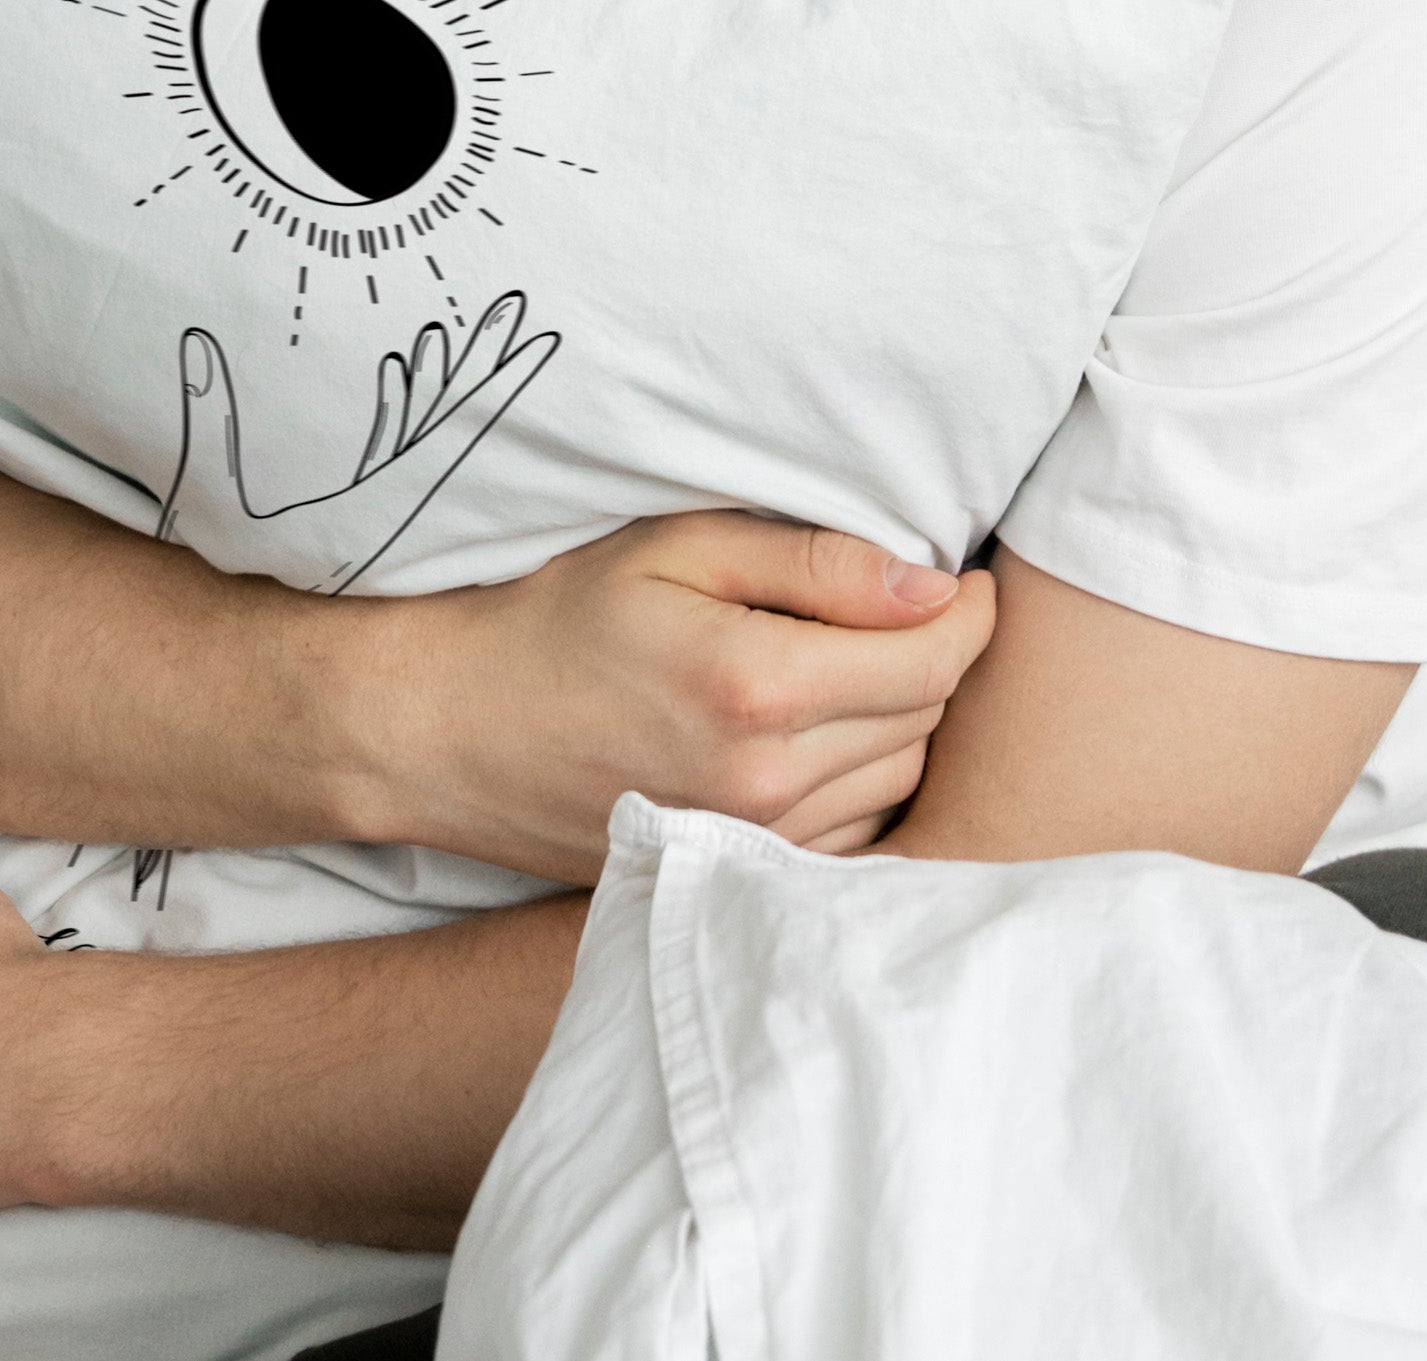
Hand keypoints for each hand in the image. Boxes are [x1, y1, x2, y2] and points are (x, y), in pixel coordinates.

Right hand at [342, 514, 997, 882]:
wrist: (458, 731)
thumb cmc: (561, 619)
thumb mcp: (675, 550)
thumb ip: (811, 562)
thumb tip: (933, 584)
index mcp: (757, 688)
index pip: (931, 659)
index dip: (968, 613)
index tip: (966, 579)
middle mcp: (769, 782)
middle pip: (926, 719)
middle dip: (935, 657)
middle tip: (907, 607)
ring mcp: (757, 845)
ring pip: (901, 779)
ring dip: (905, 719)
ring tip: (860, 664)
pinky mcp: (743, 876)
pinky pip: (858, 830)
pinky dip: (865, 777)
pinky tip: (822, 733)